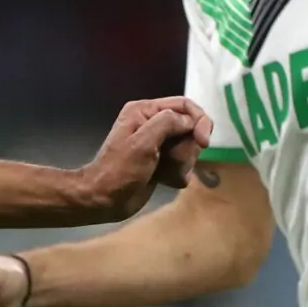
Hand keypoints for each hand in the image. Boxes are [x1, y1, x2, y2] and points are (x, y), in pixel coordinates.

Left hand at [75, 97, 212, 219]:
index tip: (204, 142)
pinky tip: (165, 181)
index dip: (200, 121)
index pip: (185, 106)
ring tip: (164, 174)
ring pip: (189, 149)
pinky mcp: (161, 163)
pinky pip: (183, 165)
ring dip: (182, 164)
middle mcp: (153, 124)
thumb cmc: (119, 170)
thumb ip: (168, 123)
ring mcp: (158, 145)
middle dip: (186, 148)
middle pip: (190, 129)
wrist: (103, 200)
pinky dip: (178, 174)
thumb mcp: (143, 141)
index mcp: (145, 111)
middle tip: (170, 161)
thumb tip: (190, 122)